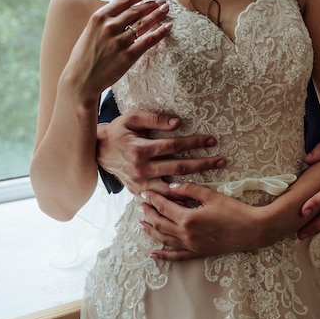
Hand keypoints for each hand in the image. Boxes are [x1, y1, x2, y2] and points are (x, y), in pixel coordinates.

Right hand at [63, 0, 171, 101]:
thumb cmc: (84, 57)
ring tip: (166, 9)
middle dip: (151, 4)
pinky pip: (148, 41)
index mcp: (98, 19)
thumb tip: (121, 13)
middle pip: (135, 11)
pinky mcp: (128, 56)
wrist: (81, 80)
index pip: (122, 1)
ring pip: (143, 24)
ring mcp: (119, 41)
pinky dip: (160, 32)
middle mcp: (109, 27)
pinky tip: (168, 27)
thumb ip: (104, 22)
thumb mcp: (89, 33)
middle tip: (162, 0)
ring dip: (157, 15)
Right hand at [96, 109, 226, 195]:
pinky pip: (161, 198)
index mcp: (140, 150)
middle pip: (178, 167)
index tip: (211, 141)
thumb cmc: (118, 131)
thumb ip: (154, 119)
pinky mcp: (139, 192)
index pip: (173, 146)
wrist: (98, 151)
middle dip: (202, 164)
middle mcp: (141, 169)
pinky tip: (192, 199)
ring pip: (172, 187)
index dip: (194, 143)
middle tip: (221, 161)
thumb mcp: (132, 118)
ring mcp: (140, 183)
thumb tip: (177, 123)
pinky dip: (176, 200)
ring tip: (214, 182)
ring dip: (194, 185)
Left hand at [139, 183, 265, 259]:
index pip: (164, 207)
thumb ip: (190, 190)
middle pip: (160, 223)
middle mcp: (186, 234)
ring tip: (142, 223)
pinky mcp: (198, 252)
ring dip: (151, 231)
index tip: (145, 192)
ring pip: (164, 239)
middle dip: (148, 213)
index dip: (153, 199)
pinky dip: (163, 256)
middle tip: (141, 205)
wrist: (252, 230)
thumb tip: (172, 187)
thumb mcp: (212, 195)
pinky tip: (154, 254)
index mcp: (188, 218)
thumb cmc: (235, 211)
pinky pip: (176, 256)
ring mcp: (191, 246)